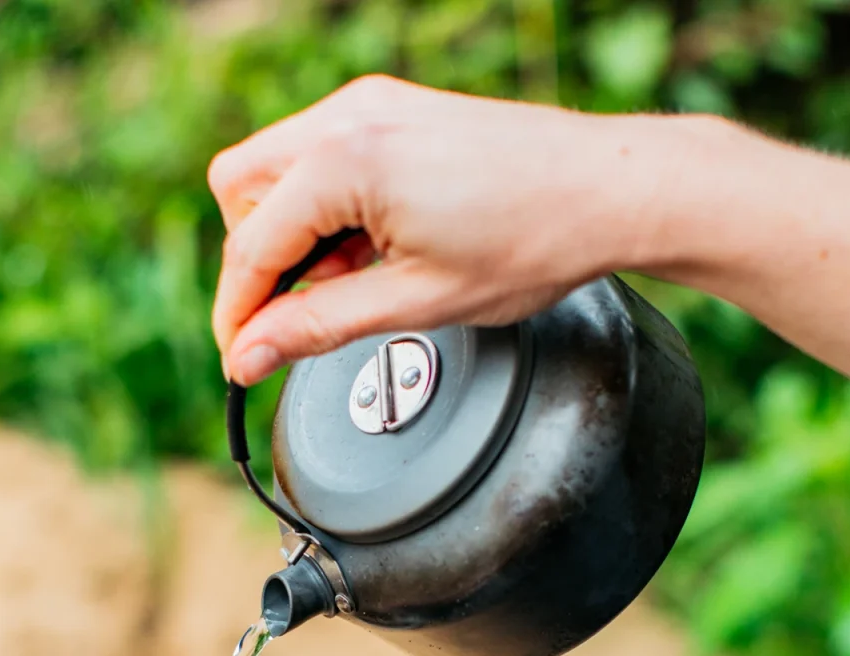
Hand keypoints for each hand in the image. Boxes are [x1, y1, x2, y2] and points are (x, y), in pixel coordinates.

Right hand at [209, 75, 664, 383]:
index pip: (251, 244)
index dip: (238, 313)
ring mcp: (372, 105)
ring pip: (277, 166)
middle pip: (241, 190)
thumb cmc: (536, 238)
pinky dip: (326, 203)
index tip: (241, 358)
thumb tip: (251, 353)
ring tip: (352, 280)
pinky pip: (322, 152)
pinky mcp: (395, 108)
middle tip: (297, 315)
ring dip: (291, 230)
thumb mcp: (415, 303)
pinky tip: (372, 246)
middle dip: (257, 259)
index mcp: (345, 162)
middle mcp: (350, 117)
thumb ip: (318, 327)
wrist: (611, 190)